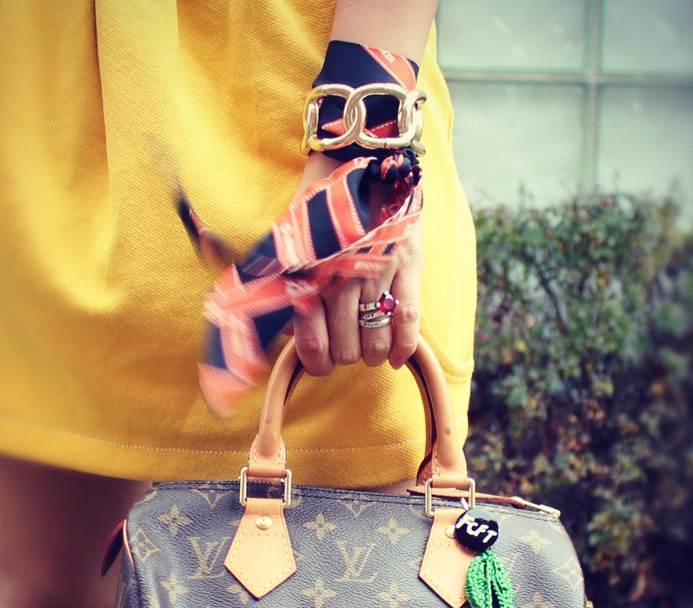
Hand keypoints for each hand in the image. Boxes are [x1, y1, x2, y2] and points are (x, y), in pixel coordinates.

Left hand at [289, 153, 421, 375]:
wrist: (362, 156)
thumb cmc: (320, 202)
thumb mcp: (292, 239)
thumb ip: (284, 284)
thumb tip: (286, 331)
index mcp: (309, 276)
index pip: (312, 343)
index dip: (317, 363)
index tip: (321, 364)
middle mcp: (342, 279)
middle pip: (346, 350)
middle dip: (345, 356)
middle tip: (346, 349)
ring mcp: (377, 274)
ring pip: (375, 342)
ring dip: (372, 354)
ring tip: (369, 349)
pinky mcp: (408, 265)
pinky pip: (408, 320)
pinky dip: (403, 346)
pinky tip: (396, 357)